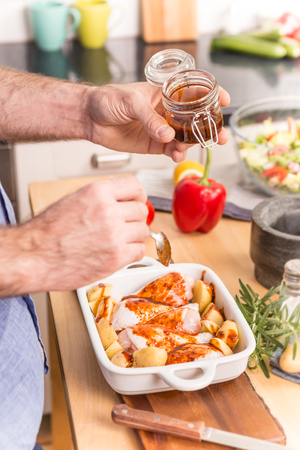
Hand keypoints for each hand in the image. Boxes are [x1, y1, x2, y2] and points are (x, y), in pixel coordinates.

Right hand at [2, 177, 148, 294]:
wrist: (35, 256)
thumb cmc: (48, 231)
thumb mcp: (75, 199)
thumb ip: (101, 197)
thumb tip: (121, 200)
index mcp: (98, 192)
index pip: (135, 186)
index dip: (138, 195)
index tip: (138, 201)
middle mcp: (109, 211)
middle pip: (141, 210)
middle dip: (134, 218)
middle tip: (126, 225)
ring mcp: (115, 235)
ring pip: (143, 231)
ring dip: (134, 236)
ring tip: (120, 240)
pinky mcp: (116, 257)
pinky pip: (140, 251)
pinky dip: (132, 253)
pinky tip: (120, 252)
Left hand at [87, 82, 229, 162]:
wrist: (89, 118)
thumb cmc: (108, 100)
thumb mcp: (130, 102)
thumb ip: (150, 119)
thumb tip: (168, 135)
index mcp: (164, 94)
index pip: (193, 91)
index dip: (211, 94)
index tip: (225, 100)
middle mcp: (167, 112)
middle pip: (195, 118)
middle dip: (210, 126)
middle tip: (220, 135)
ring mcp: (161, 130)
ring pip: (186, 137)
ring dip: (195, 143)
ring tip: (194, 147)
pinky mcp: (154, 145)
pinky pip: (171, 150)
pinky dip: (177, 154)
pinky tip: (177, 155)